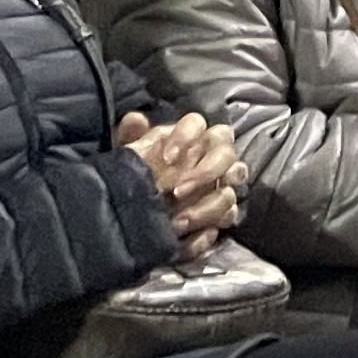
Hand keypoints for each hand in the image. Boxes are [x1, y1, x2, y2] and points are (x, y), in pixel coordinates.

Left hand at [112, 110, 243, 257]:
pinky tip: (188, 237)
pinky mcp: (221, 216)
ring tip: (178, 222)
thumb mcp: (128, 160)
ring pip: (230, 190)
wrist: (138, 219)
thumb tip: (135, 120)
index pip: (197, 124)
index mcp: (190, 139)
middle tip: (178, 191)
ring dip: (207, 207)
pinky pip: (227, 219)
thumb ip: (131, 138)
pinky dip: (208, 230)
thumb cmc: (138, 180)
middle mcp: (212, 159)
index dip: (187, 137)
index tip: (166, 158)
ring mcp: (220, 188)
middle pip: (226, 154)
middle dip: (207, 172)